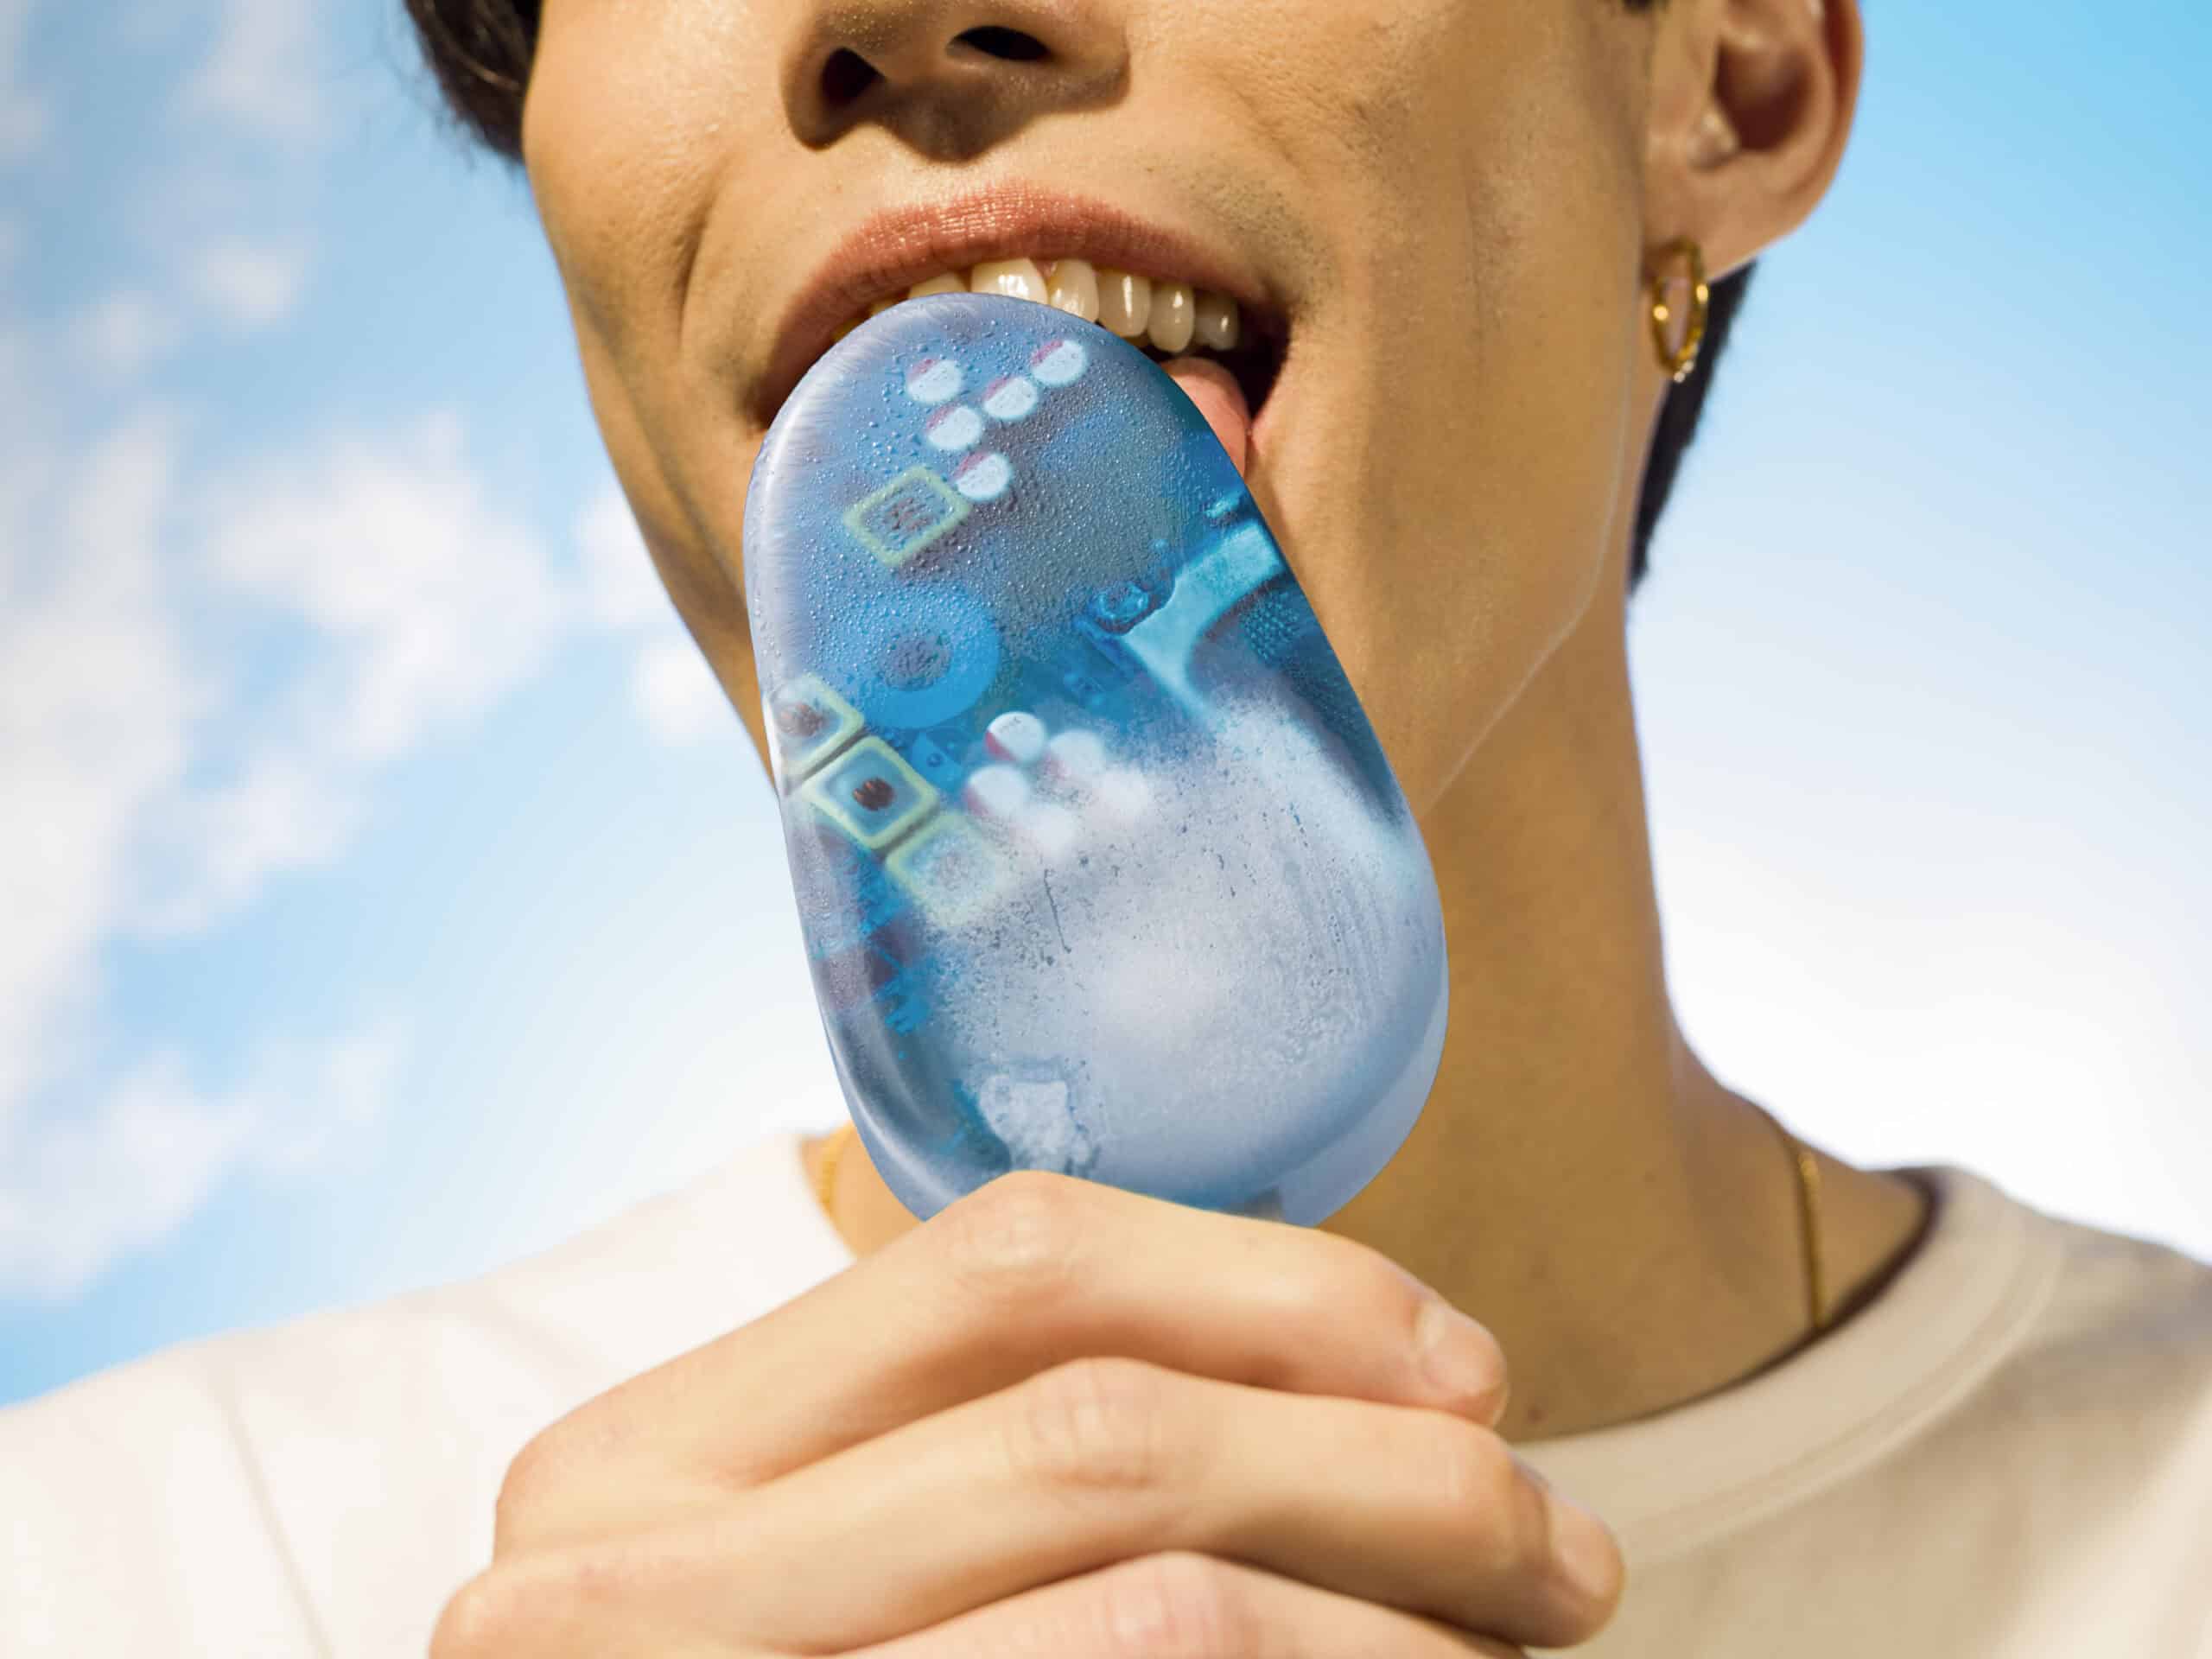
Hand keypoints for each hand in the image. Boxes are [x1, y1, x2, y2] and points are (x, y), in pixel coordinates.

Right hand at [430, 1169, 1625, 1656]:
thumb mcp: (840, 1594)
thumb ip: (1014, 1480)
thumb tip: (1416, 1391)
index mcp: (635, 1470)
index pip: (1005, 1268)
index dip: (1274, 1289)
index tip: (1459, 1366)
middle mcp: (606, 1594)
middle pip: (1105, 1433)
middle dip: (1391, 1475)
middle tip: (1559, 1545)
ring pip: (1164, 1614)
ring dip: (1403, 1631)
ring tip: (1518, 1655)